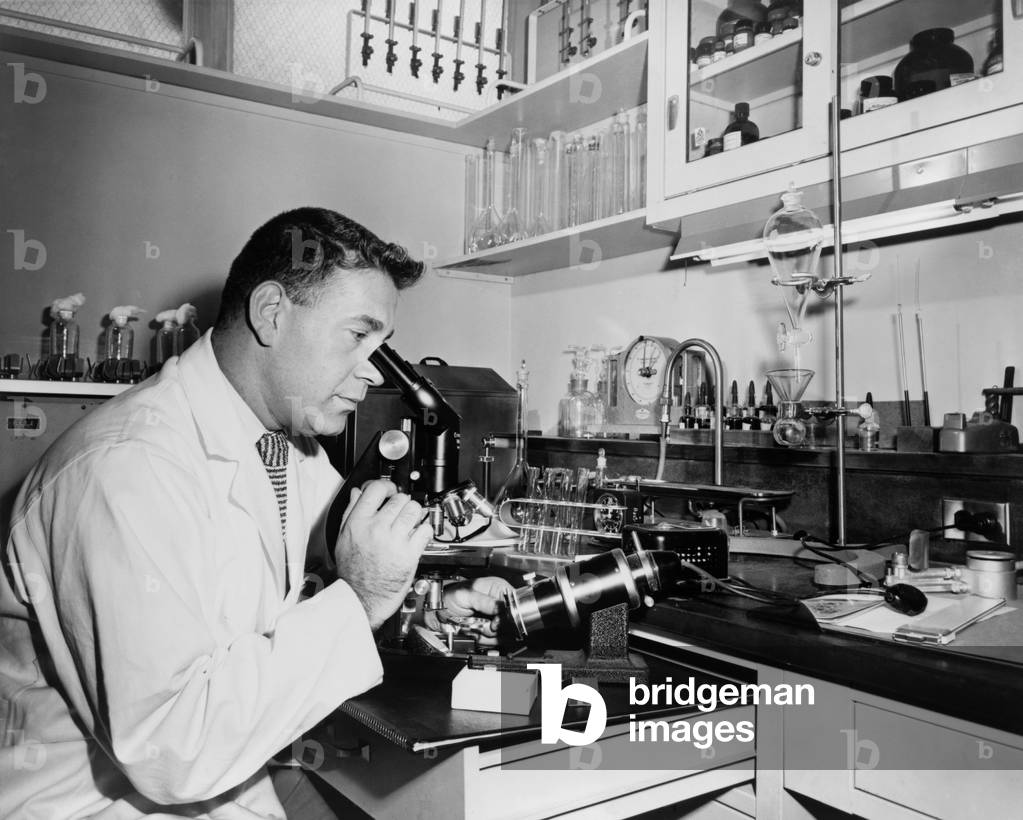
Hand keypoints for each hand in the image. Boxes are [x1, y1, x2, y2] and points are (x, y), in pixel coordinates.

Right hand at [333, 480, 432, 628]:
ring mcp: (395, 540)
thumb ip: (350, 512)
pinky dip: (424, 530)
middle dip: (402, 503)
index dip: (386, 486)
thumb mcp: (342, 538)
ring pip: (414, 510)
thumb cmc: (352, 572)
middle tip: (400, 511)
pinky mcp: (410, 553)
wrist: (362, 598)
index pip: (376, 489)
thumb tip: (357, 493)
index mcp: (358, 523)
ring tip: (410, 522)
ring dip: (415, 514)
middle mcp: (377, 529)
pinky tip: (416, 536)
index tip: (390, 490)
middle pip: (399, 498)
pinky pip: (425, 530)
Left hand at [428, 576, 514, 644]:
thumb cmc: (450, 596)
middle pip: (511, 622)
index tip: (495, 622)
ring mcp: (495, 617)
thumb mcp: (467, 594)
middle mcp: (499, 603)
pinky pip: (496, 640)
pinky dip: (486, 640)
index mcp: (497, 588)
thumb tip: (502, 608)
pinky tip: (476, 634)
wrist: (438, 611)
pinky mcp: (490, 629)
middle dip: (495, 628)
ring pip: (504, 633)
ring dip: (489, 635)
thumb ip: (485, 601)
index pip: (515, 603)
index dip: (507, 615)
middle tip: (483, 626)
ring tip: (476, 629)